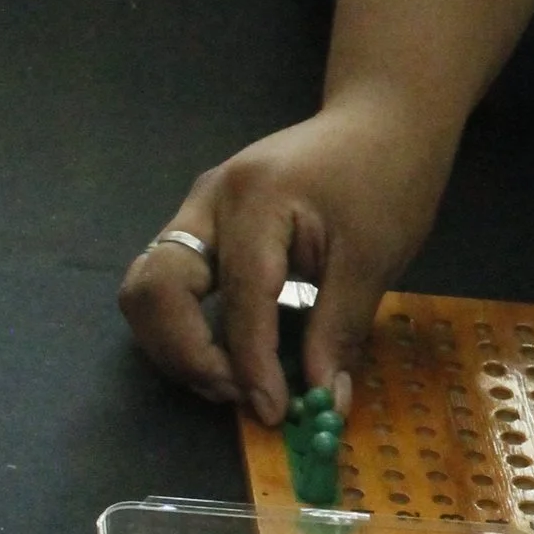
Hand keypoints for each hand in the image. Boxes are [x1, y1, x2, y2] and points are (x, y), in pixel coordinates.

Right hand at [119, 83, 457, 418]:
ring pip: (147, 289)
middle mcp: (209, 202)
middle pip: (155, 288)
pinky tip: (226, 356)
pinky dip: (183, 328)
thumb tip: (322, 401)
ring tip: (230, 381)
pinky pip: (169, 285)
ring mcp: (198, 212)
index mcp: (256, 199)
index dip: (251, 365)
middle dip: (186, 354)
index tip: (274, 412)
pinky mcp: (201, 227)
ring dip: (175, 346)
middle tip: (236, 393)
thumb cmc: (386, 178)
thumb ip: (340, 330)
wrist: (379, 121)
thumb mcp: (375, 258)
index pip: (240, 299)